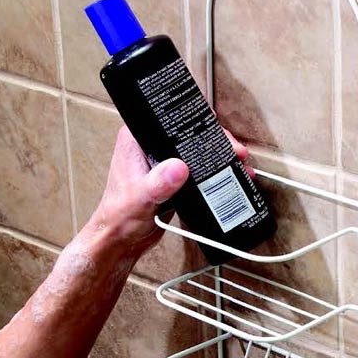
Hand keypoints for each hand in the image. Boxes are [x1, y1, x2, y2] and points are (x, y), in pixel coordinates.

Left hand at [89, 126, 250, 254]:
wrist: (122, 240)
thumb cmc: (119, 217)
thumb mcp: (141, 198)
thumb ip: (158, 183)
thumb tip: (178, 168)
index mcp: (137, 140)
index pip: (169, 118)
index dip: (195, 117)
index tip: (215, 125)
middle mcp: (151, 147)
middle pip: (189, 132)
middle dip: (216, 139)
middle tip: (234, 150)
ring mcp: (163, 162)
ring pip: (196, 150)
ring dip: (218, 155)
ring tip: (238, 161)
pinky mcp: (173, 178)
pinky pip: (198, 168)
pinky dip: (214, 172)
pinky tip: (230, 175)